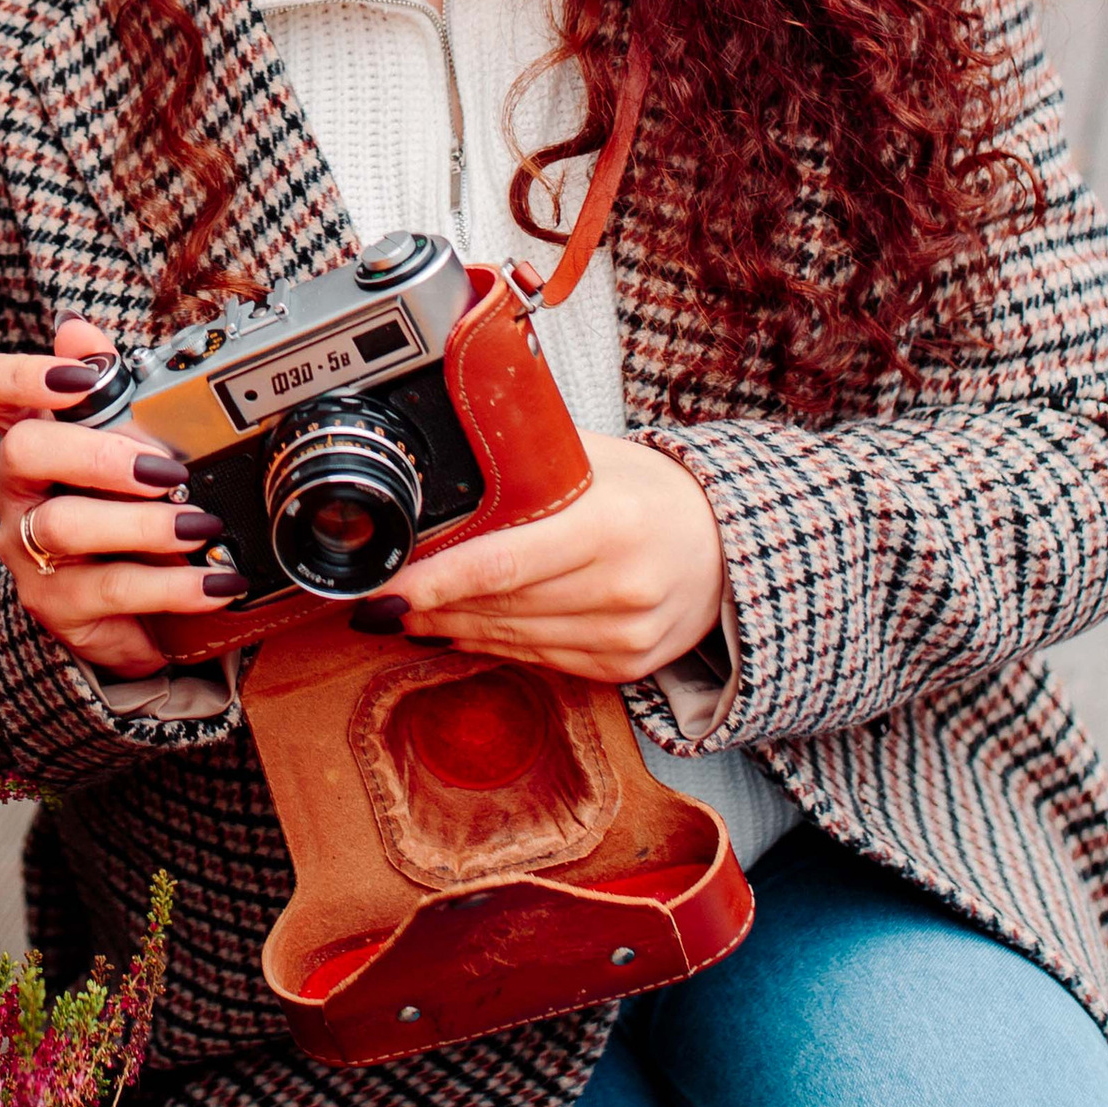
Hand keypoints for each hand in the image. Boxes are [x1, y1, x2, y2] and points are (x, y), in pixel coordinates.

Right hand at [0, 315, 243, 679]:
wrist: (112, 611)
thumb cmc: (112, 511)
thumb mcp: (116, 447)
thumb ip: (102, 386)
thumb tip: (76, 327)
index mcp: (27, 437)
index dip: (20, 375)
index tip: (77, 379)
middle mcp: (15, 491)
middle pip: (24, 451)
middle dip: (98, 453)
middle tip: (165, 469)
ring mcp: (28, 549)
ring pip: (66, 525)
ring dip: (142, 524)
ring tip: (200, 526)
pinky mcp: (56, 604)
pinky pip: (111, 590)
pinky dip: (173, 585)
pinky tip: (214, 581)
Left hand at [379, 432, 726, 684]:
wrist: (730, 546)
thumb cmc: (654, 492)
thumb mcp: (594, 456)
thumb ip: (525, 454)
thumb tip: (445, 441)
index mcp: (610, 526)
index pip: (500, 564)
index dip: (433, 581)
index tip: (382, 589)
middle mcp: (622, 588)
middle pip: (498, 606)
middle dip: (430, 604)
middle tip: (377, 597)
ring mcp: (626, 636)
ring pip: (511, 638)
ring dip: (451, 627)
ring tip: (408, 613)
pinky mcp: (624, 665)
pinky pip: (538, 659)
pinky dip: (492, 644)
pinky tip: (458, 630)